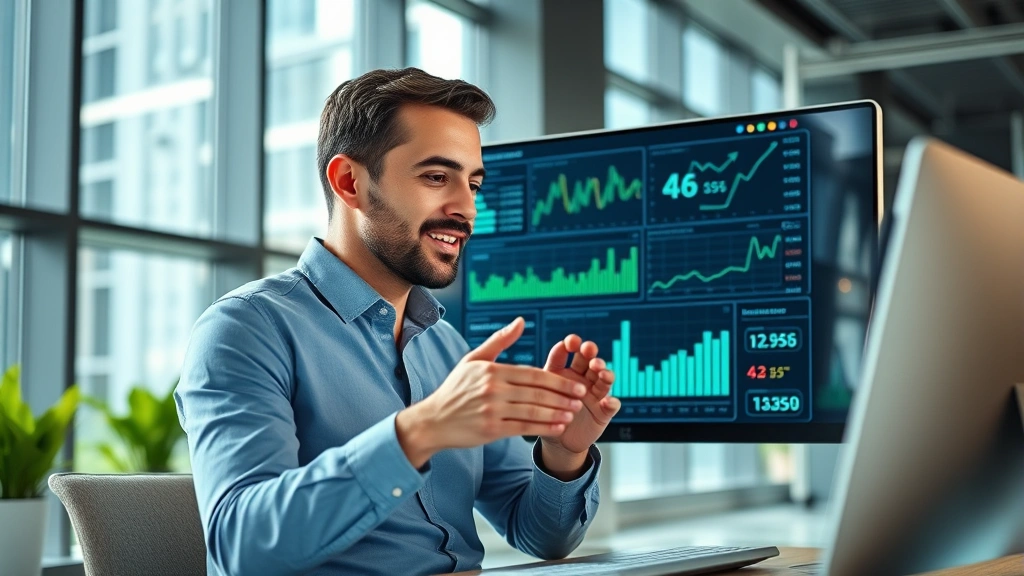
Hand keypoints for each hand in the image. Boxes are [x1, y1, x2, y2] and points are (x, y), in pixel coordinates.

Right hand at [395, 317, 586, 467]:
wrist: (433, 420)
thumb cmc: (456, 388)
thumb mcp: (474, 359)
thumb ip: (499, 340)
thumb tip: (521, 320)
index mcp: (491, 370)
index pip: (532, 374)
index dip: (557, 380)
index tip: (576, 384)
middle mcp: (492, 389)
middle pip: (536, 392)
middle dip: (562, 396)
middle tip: (580, 399)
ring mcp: (491, 410)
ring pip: (532, 411)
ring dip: (556, 413)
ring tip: (573, 413)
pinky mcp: (490, 430)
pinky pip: (523, 428)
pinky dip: (543, 427)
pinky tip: (558, 427)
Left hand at [538, 334, 620, 476]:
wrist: (557, 441)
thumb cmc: (544, 416)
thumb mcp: (535, 399)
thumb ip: (534, 384)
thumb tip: (525, 369)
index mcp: (562, 371)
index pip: (567, 353)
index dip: (571, 344)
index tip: (571, 341)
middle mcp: (581, 379)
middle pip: (588, 360)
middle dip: (590, 353)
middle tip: (588, 350)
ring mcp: (594, 394)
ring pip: (603, 378)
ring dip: (604, 373)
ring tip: (602, 373)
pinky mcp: (604, 411)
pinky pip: (611, 405)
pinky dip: (612, 402)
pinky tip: (608, 401)